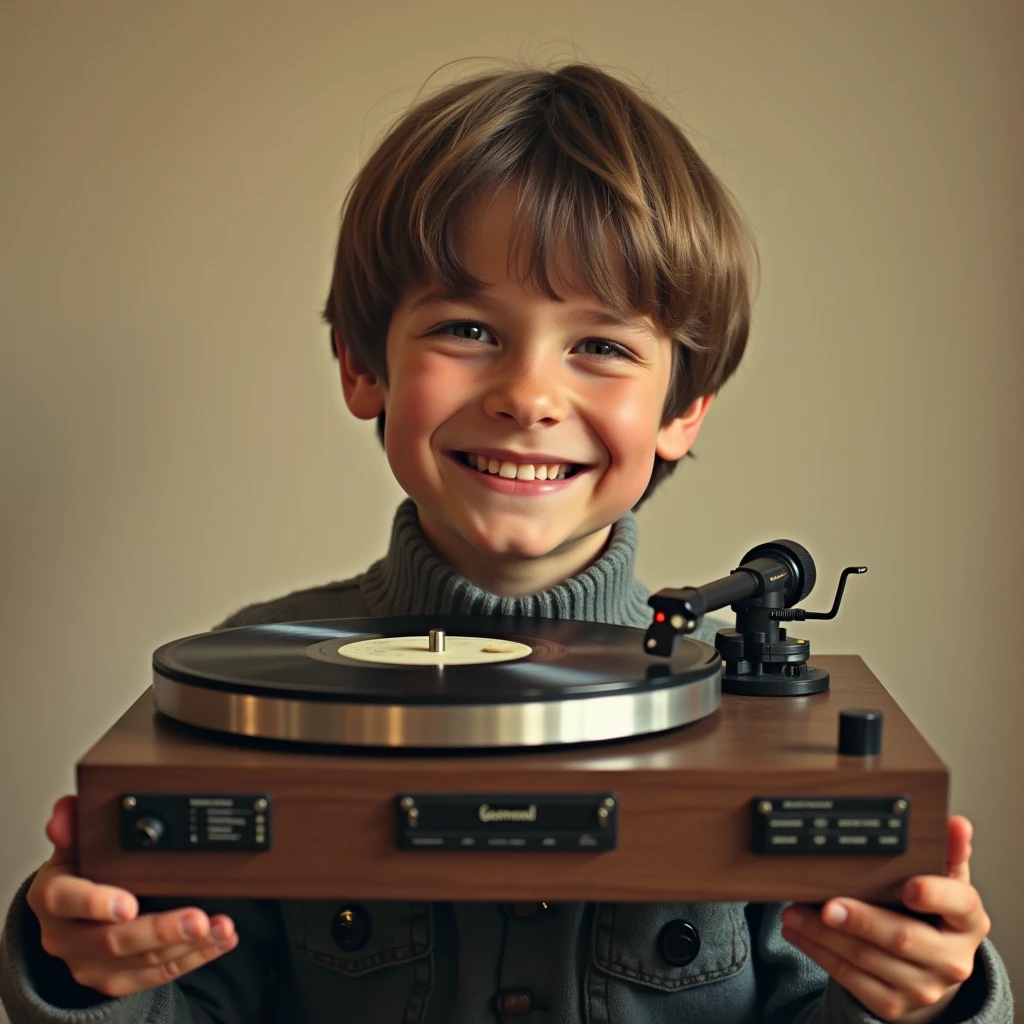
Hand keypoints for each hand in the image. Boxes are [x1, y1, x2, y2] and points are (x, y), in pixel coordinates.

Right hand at [25, 795, 238, 997]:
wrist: (72, 917)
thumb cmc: (80, 874)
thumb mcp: (74, 845)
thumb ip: (74, 824)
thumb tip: (66, 810)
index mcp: (52, 898)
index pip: (63, 900)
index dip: (95, 903)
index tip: (129, 903)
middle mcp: (65, 936)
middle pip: (112, 940)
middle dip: (161, 930)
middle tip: (198, 918)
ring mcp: (89, 963)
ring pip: (140, 961)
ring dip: (187, 945)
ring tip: (221, 927)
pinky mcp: (114, 980)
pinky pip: (156, 975)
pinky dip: (193, 958)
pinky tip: (218, 942)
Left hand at [781, 816, 989, 1022]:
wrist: (930, 970)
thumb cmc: (933, 915)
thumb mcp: (945, 883)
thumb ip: (948, 853)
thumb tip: (957, 823)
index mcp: (967, 921)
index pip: (960, 904)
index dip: (935, 895)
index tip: (909, 887)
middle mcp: (951, 959)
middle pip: (903, 938)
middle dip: (860, 921)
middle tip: (827, 904)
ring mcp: (922, 987)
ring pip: (867, 960)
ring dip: (824, 935)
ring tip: (793, 912)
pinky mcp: (892, 1003)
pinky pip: (851, 980)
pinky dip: (820, 954)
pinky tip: (799, 933)